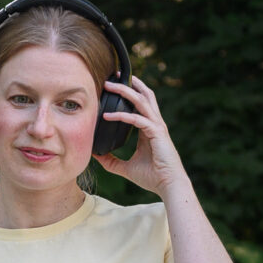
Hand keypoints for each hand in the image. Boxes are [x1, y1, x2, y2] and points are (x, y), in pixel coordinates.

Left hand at [94, 75, 184, 196]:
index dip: (129, 93)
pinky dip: (122, 116)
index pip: (140, 104)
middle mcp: (154, 124)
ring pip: (142, 101)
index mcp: (149, 128)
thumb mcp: (126, 168)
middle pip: (143, 96)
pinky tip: (108, 116)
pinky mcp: (157, 133)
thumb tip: (95, 156)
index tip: (113, 86)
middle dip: (128, 83)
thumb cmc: (151, 177)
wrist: (168, 186)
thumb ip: (111, 161)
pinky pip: (138, 119)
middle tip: (112, 75)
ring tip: (109, 85)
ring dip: (125, 91)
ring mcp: (157, 127)